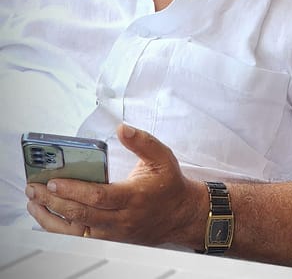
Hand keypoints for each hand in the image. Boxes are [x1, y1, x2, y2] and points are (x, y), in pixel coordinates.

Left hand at [25, 124, 206, 246]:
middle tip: (35, 187)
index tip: (55, 181)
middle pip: (82, 215)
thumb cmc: (170, 184)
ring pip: (77, 230)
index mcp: (133, 197)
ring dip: (51, 217)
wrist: (181, 215)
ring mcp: (114, 232)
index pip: (99, 197)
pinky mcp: (110, 238)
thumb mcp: (162, 157)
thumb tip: (122, 128)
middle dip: (55, 202)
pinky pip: (81, 236)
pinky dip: (60, 227)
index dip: (75, 191)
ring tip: (33, 202)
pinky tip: (47, 216)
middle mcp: (122, 219)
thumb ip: (142, 142)